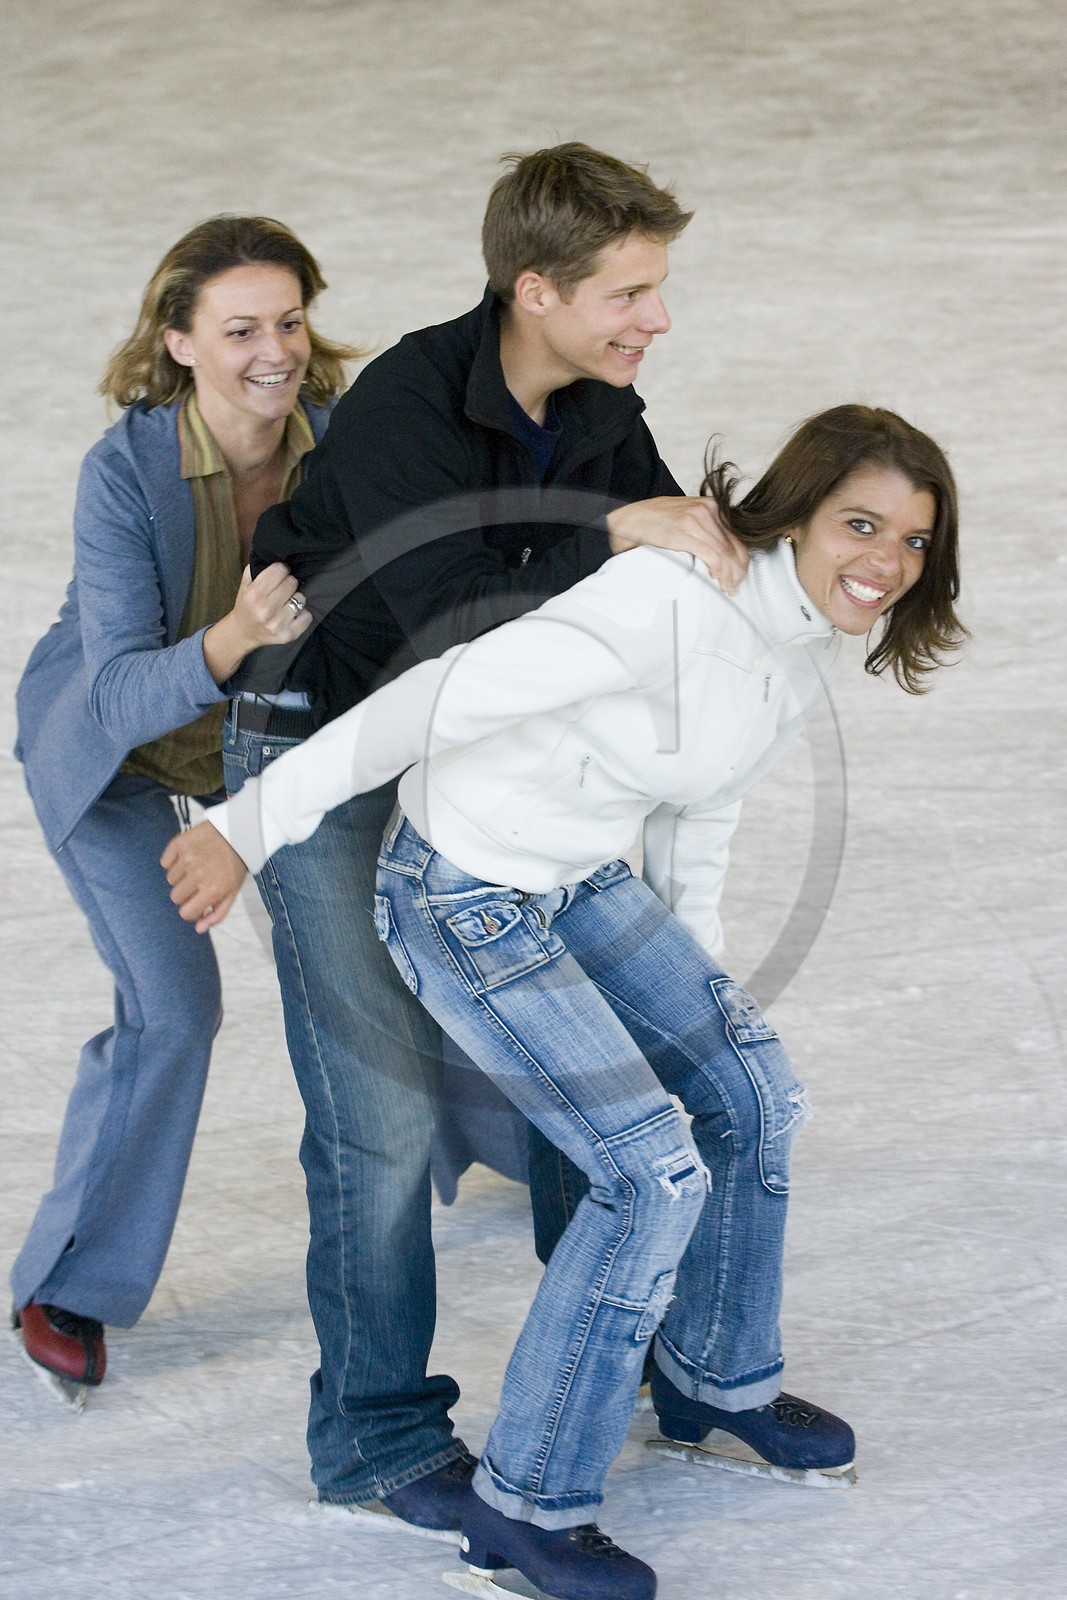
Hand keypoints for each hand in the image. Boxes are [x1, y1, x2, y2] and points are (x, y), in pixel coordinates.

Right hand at [161, 820, 246, 932]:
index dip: (190, 910)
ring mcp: (188, 858)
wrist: (238, 833)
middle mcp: (198, 875)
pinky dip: (172, 862)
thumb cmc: (234, 866)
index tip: (196, 903)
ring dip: (180, 877)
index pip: (185, 913)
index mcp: (213, 890)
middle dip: (185, 894)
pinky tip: (187, 857)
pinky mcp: (180, 844)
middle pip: (175, 897)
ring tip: (195, 867)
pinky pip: (165, 862)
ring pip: (170, 880)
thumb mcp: (232, 893)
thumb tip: (198, 929)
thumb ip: (217, 914)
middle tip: (198, 883)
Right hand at [203, 563, 312, 684]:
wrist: (243, 633)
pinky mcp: (289, 635)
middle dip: (288, 583)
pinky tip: (291, 614)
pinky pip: (308, 616)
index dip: (281, 570)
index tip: (279, 573)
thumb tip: (276, 552)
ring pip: (301, 598)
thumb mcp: (246, 582)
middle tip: (282, 589)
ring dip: (295, 598)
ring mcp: (278, 624)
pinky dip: (302, 614)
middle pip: (292, 583)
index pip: (280, 570)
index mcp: (254, 595)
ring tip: (285, 602)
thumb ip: (258, 566)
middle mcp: (266, 610)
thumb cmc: (246, 604)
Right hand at [605, 498, 748, 594]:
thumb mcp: (683, 516)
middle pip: (733, 545)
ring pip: (725, 553)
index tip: (739, 575)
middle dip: (737, 570)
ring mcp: (695, 520)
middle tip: (735, 587)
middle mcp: (706, 510)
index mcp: (709, 505)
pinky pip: (711, 554)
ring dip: (729, 574)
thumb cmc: (651, 521)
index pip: (735, 536)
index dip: (741, 559)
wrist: (625, 519)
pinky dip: (718, 570)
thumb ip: (701, 527)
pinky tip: (718, 580)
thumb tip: (717, 550)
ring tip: (728, 588)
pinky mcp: (683, 533)